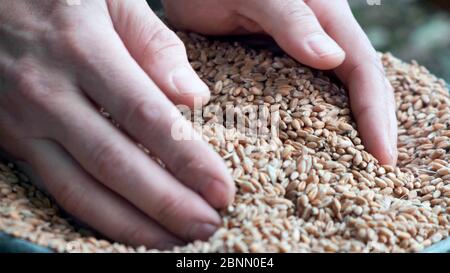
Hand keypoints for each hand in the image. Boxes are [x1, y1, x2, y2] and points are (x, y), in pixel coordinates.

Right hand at [0, 0, 234, 248]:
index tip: (221, 190)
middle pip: (116, 163)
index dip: (188, 159)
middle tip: (208, 228)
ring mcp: (23, 122)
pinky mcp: (11, 141)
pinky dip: (94, 216)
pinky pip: (55, 188)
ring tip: (175, 242)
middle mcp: (49, 92)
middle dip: (166, 204)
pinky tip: (128, 229)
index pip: (148, 116)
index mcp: (83, 49)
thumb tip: (194, 98)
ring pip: (81, 189)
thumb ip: (154, 44)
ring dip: (132, 224)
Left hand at [162, 0, 397, 165]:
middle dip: (374, 126)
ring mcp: (301, 55)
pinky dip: (314, 124)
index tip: (382, 154)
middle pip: (360, 86)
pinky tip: (312, 148)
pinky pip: (304, 99)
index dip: (375, 112)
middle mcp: (321, 38)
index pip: (363, 68)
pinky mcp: (279, 69)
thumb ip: (291, 18)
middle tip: (380, 169)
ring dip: (349, 129)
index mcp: (325, 17)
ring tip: (356, 166)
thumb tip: (333, 58)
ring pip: (336, 95)